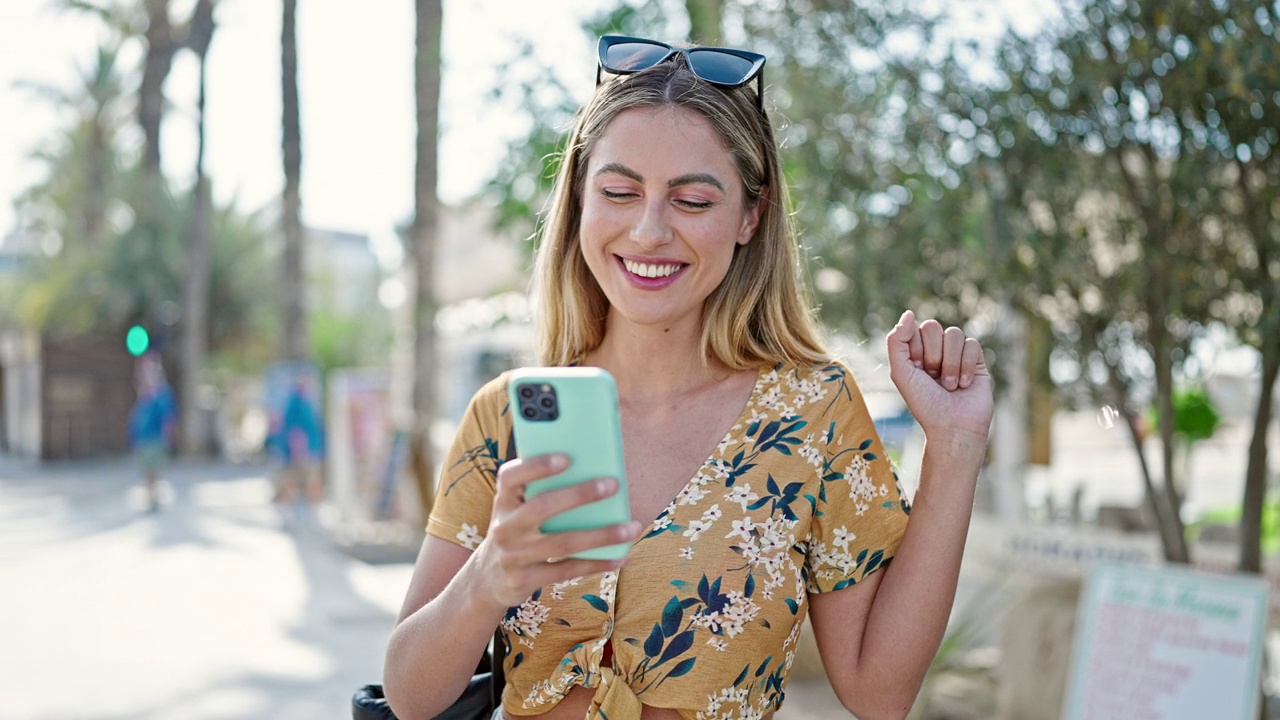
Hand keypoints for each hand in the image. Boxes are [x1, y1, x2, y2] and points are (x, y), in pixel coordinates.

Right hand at [474, 453, 643, 607]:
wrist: (487, 579)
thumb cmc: (517, 531)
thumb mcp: (516, 510)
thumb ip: (541, 491)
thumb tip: (593, 471)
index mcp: (503, 501)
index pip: (511, 477)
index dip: (536, 466)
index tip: (567, 457)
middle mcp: (504, 527)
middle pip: (542, 507)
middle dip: (579, 495)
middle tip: (613, 484)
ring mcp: (513, 556)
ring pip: (562, 543)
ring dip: (600, 535)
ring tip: (632, 527)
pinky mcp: (524, 580)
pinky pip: (566, 570)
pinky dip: (596, 563)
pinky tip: (620, 556)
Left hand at [886, 310, 993, 442]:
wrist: (952, 427)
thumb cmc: (924, 403)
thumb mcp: (900, 372)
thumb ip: (897, 341)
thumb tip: (909, 313)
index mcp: (915, 352)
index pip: (914, 329)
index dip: (916, 350)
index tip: (917, 371)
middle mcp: (936, 351)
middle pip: (934, 326)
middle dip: (932, 354)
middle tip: (933, 377)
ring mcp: (957, 354)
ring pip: (954, 334)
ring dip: (950, 363)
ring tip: (949, 385)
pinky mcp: (977, 361)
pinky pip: (972, 344)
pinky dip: (966, 365)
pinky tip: (964, 384)